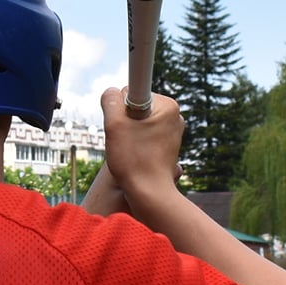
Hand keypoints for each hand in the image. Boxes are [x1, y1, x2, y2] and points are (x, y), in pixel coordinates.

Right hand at [99, 87, 185, 217]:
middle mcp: (174, 115)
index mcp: (167, 105)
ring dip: (128, 132)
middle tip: (123, 139)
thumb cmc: (134, 160)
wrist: (149, 193)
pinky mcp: (167, 143)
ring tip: (130, 149)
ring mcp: (172, 130)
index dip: (120, 108)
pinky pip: (144, 133)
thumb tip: (112, 92)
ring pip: (139, 121)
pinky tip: (136, 155)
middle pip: (136, 106)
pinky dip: (136, 141)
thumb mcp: (114, 124)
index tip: (123, 124)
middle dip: (124, 120)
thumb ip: (110, 100)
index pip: (133, 91)